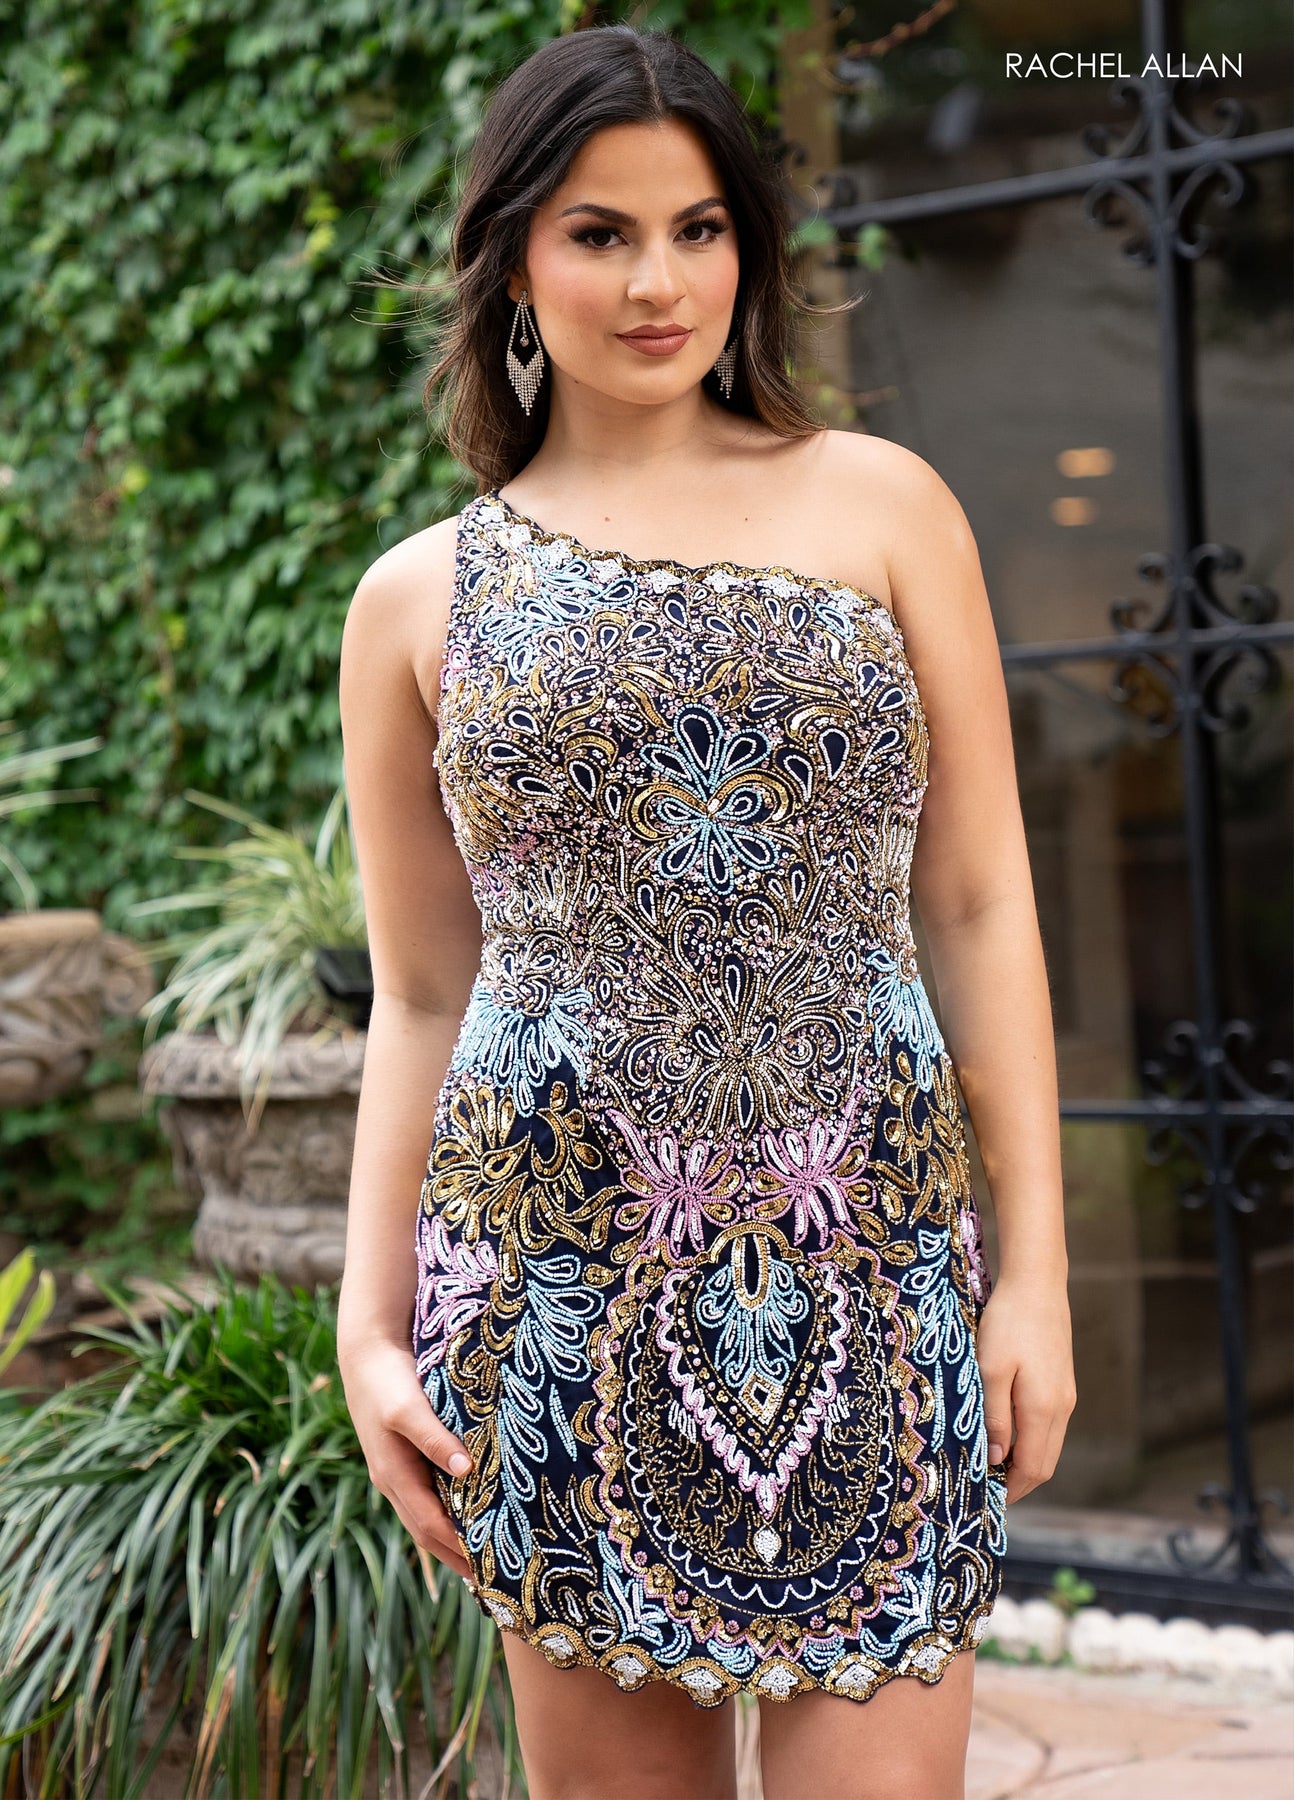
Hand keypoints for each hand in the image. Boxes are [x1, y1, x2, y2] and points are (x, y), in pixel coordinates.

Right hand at [337, 1332, 474, 1579]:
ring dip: (452, 1538)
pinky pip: (428, 1495)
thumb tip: (466, 1471)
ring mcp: (396, 1470)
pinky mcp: (404, 1456)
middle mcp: (393, 1480)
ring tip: (485, 1556)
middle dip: (456, 1556)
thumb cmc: (387, 1380)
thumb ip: (435, 1439)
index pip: (430, 1526)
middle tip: (493, 1579)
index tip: (489, 1570)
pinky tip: (468, 1511)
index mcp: (392, 1476)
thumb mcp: (409, 1408)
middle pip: (427, 1531)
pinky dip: (447, 1512)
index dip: (458, 1549)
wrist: (367, 1351)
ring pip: (426, 1516)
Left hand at [976, 1276, 1075, 1503]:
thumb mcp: (990, 1369)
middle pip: (1046, 1462)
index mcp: (1044, 1408)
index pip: (1033, 1467)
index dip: (1013, 1489)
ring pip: (1050, 1444)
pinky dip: (1032, 1440)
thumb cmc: (1008, 1323)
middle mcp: (1062, 1407)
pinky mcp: (1063, 1382)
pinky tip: (1009, 1433)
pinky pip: (1050, 1425)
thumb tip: (995, 1460)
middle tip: (987, 1487)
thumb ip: (994, 1417)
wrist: (1037, 1284)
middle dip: (1019, 1481)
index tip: (988, 1498)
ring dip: (1026, 1461)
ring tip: (993, 1464)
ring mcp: (1066, 1394)